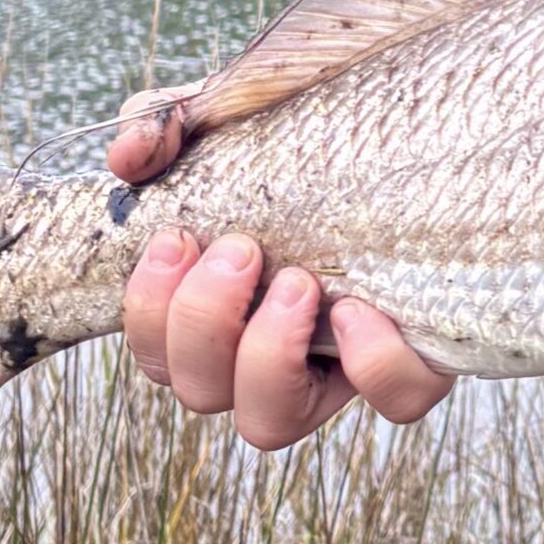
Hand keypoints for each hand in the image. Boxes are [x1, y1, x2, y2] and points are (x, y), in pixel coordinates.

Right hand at [110, 93, 451, 447]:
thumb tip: (129, 154)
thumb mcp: (231, 118)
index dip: (149, 309)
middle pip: (198, 394)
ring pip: (269, 424)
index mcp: (220, 311)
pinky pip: (396, 400)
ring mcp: (338, 369)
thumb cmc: (305, 144)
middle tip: (242, 248)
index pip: (155, 352)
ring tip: (298, 281)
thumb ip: (166, 123)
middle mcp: (267, 356)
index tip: (177, 237)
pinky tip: (360, 310)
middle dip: (203, 322)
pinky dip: (372, 367)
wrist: (412, 140)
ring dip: (266, 356)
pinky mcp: (414, 360)